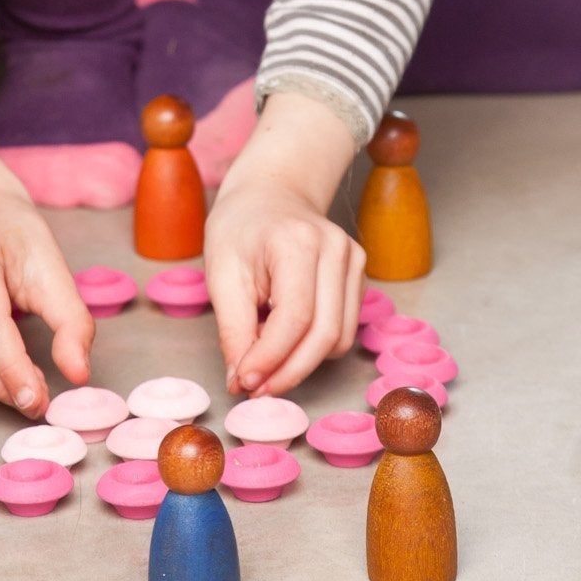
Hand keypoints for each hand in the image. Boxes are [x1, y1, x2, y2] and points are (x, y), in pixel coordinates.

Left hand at [203, 90, 364, 396]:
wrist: (270, 192)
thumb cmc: (240, 228)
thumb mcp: (221, 274)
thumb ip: (234, 330)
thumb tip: (242, 382)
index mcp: (298, 242)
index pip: (295, 317)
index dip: (271, 359)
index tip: (244, 383)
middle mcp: (336, 250)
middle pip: (325, 335)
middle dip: (288, 371)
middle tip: (255, 388)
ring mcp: (354, 261)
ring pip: (339, 339)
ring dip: (301, 362)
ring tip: (265, 357)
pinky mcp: (360, 275)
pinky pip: (343, 329)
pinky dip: (314, 346)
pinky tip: (285, 336)